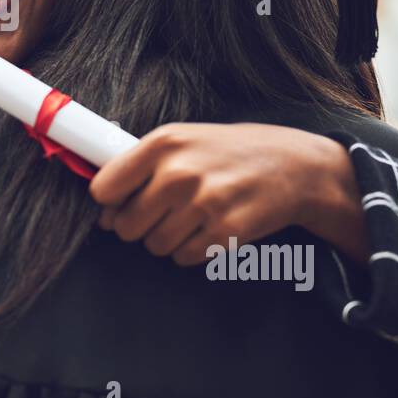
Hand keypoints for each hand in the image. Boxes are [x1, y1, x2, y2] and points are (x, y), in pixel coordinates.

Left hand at [87, 122, 363, 266]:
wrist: (294, 166)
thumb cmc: (228, 153)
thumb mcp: (183, 140)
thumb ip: (140, 168)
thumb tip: (105, 212)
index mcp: (164, 143)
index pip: (104, 189)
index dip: (111, 202)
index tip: (124, 202)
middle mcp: (180, 172)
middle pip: (125, 225)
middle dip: (139, 225)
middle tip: (164, 213)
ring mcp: (204, 203)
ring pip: (154, 246)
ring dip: (166, 239)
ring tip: (191, 218)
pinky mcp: (225, 232)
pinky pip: (183, 258)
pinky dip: (191, 250)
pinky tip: (209, 228)